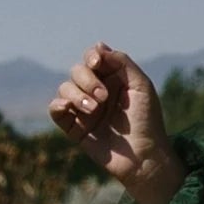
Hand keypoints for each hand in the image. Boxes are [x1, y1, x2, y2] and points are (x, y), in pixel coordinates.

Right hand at [49, 42, 183, 203]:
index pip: (93, 59)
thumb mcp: (141, 86)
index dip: (91, 57)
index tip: (97, 64)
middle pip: (77, 72)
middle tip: (104, 97)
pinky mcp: (75, 128)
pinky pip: (55, 110)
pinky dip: (58, 105)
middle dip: (87, 80)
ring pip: (65, 88)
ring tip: (94, 109)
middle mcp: (96, 92)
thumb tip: (99, 46)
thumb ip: (122, 62)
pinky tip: (68, 108)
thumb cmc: (147, 121)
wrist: (144, 157)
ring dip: (76, 95)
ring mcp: (84, 109)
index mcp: (112, 79)